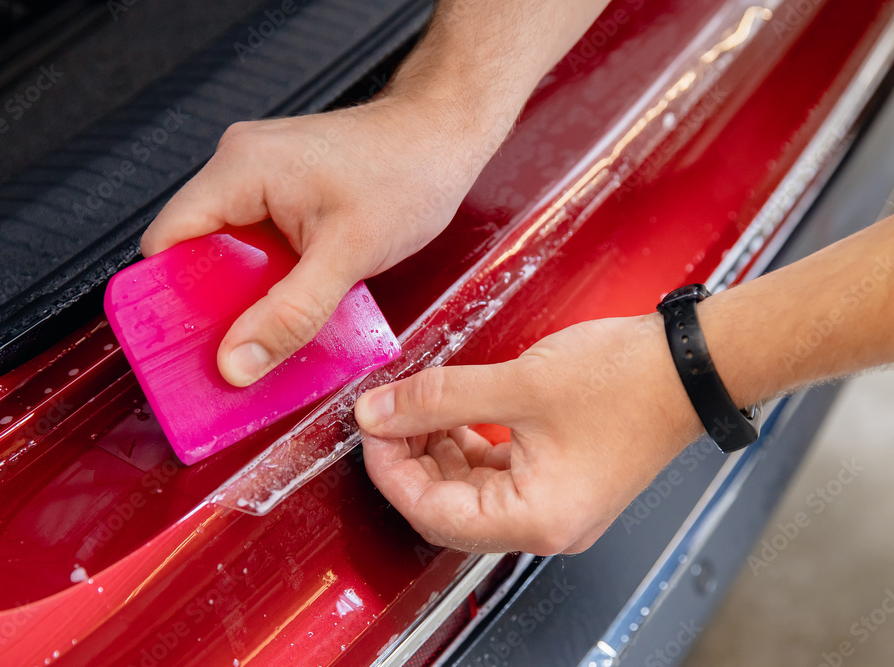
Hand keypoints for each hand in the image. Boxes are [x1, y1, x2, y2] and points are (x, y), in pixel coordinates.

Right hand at [141, 97, 487, 385]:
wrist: (445, 134)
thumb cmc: (407, 171)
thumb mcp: (347, 255)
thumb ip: (289, 314)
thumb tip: (238, 360)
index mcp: (239, 168)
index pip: (167, 240)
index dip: (167, 296)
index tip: (182, 343)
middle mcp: (240, 166)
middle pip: (194, 251)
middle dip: (211, 304)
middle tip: (230, 352)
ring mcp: (261, 178)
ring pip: (228, 252)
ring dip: (245, 295)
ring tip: (265, 333)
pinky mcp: (284, 191)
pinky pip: (256, 244)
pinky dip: (269, 280)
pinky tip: (290, 306)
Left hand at [354, 314, 704, 554]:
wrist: (695, 364)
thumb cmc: (630, 380)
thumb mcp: (519, 384)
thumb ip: (438, 398)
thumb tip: (379, 411)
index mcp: (537, 518)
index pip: (432, 513)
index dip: (390, 470)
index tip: (369, 429)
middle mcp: (544, 523)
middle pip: (446, 506)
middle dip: (409, 458)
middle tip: (385, 413)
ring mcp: (551, 501)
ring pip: (467, 489)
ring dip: (435, 449)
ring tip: (415, 405)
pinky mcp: (557, 476)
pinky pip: (493, 471)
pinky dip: (465, 443)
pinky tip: (450, 411)